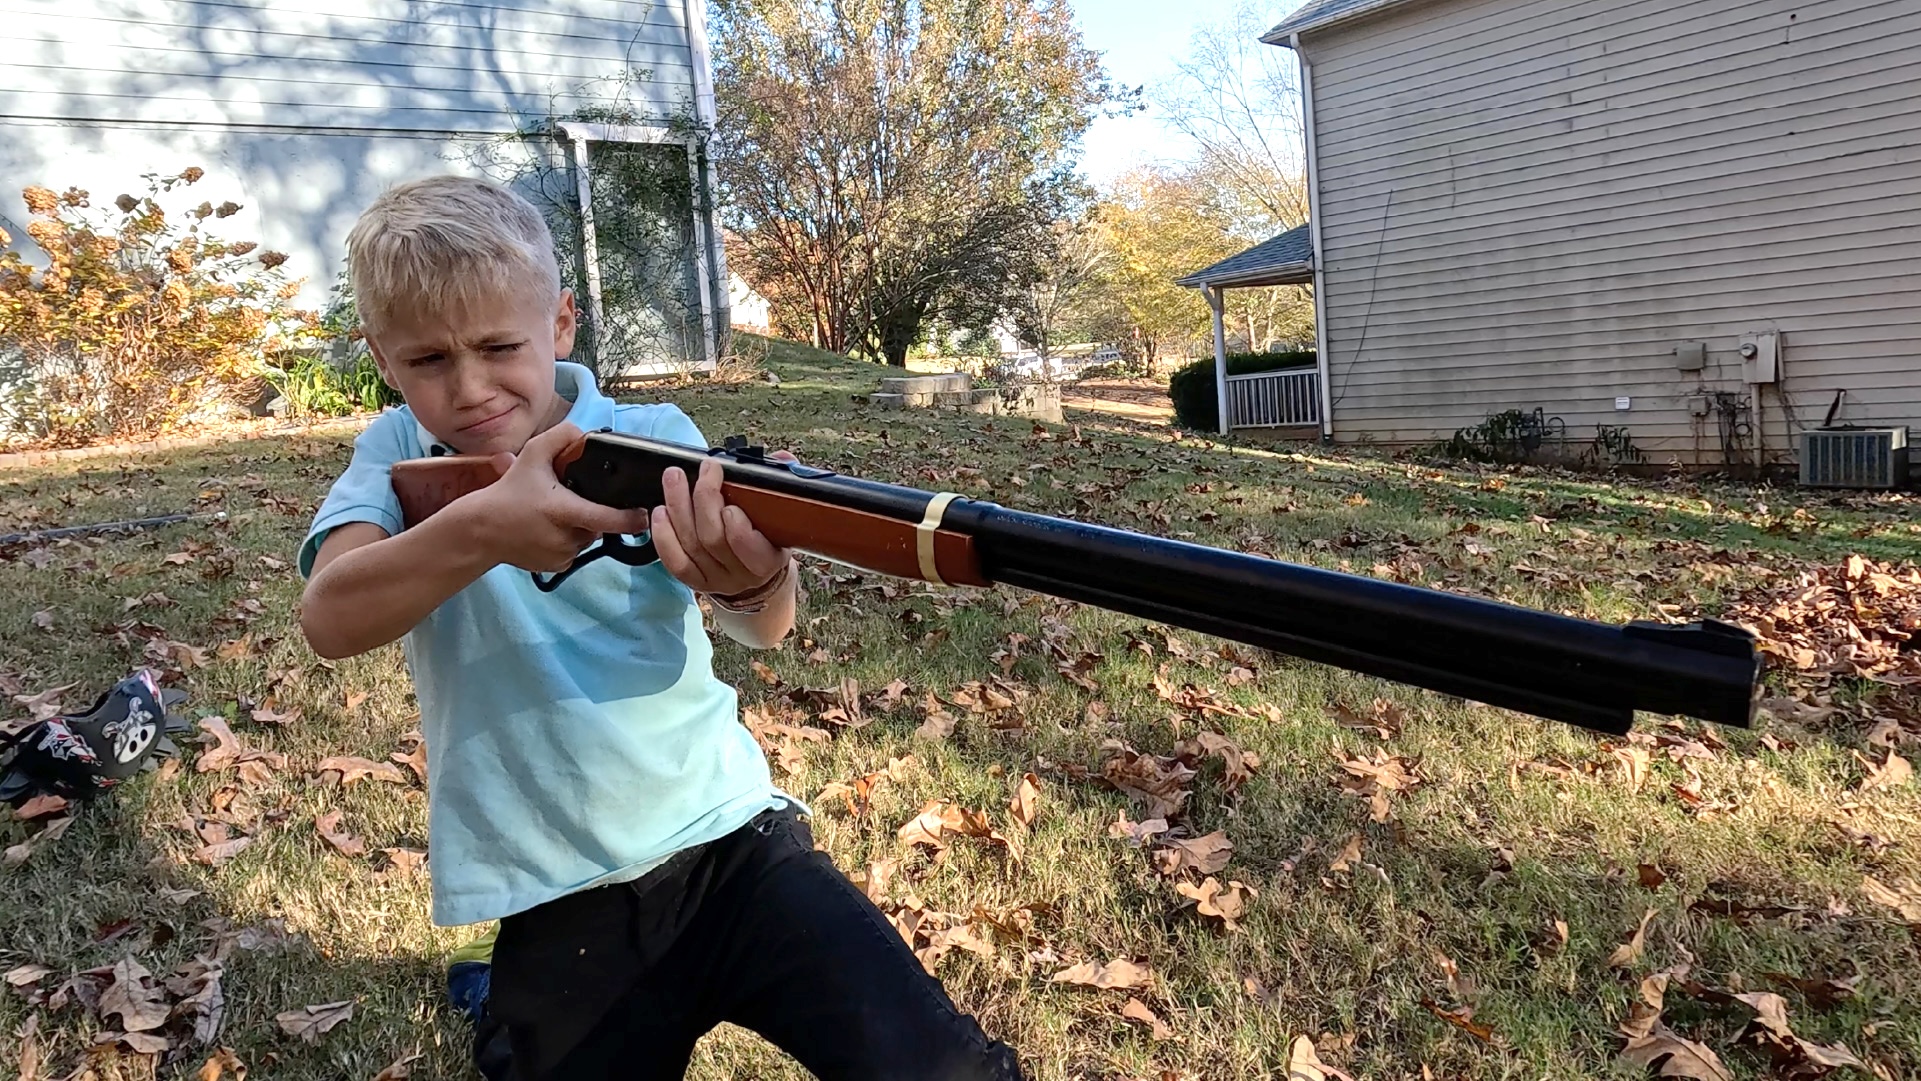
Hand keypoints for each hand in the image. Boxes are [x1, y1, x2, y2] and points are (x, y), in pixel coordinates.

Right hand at [468, 422, 653, 572]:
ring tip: (555, 513)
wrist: (482, 529)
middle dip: (593, 510)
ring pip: (587, 537)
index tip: (644, 514)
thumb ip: (562, 437)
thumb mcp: (533, 454)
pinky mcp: (557, 566)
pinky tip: (549, 530)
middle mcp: (566, 537)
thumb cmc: (509, 492)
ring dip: (581, 525)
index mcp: (563, 510)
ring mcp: (563, 555)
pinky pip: (575, 550)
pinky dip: (569, 539)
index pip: (607, 518)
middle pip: (599, 524)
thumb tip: (586, 435)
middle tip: (570, 498)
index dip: (630, 518)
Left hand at [652, 453, 794, 596]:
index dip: (738, 529)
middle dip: (705, 500)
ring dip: (678, 507)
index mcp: (769, 559)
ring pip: (690, 544)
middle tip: (705, 470)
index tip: (731, 504)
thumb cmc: (769, 535)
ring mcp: (715, 579)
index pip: (752, 549)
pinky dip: (664, 536)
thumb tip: (781, 457)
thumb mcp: (782, 514)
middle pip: (714, 540)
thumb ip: (780, 484)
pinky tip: (660, 512)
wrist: (757, 571)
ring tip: (675, 478)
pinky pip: (674, 561)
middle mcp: (741, 575)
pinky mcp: (694, 580)